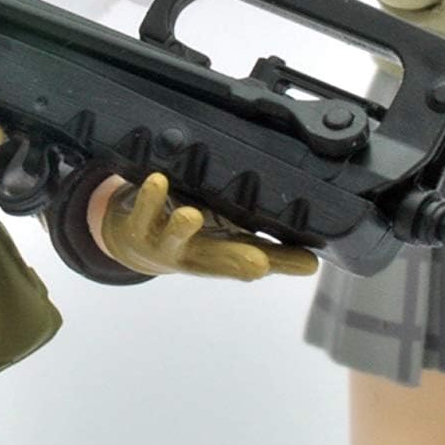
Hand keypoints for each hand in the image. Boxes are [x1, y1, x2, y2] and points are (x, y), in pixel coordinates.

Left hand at [93, 172, 319, 281]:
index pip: (255, 260)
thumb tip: (314, 263)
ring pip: (173, 236)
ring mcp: (163, 240)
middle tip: (258, 263)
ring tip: (192, 216)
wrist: (131, 241)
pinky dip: (148, 197)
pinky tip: (157, 181)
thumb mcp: (230, 247)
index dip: (278, 263)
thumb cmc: (190, 239)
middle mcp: (194, 253)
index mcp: (221, 256)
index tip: (307, 264)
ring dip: (182, 228)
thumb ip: (271, 254)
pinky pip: (140, 211)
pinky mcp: (136, 222)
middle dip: (237, 261)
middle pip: (218, 259)